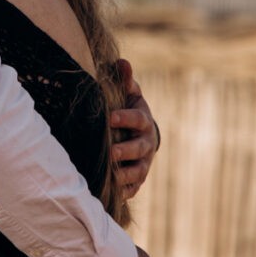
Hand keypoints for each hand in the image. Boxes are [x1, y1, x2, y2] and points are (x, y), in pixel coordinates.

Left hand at [110, 58, 159, 198]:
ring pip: (138, 171)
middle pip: (139, 148)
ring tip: (111, 178)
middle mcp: (146, 143)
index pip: (137, 118)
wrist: (138, 133)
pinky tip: (113, 194)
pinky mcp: (137, 178)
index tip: (110, 117)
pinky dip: (125, 192)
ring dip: (125, 175)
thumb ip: (124, 80)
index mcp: (143, 120)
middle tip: (110, 153)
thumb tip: (122, 62)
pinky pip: (133, 187)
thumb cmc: (127, 108)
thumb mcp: (128, 93)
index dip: (125, 118)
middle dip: (126, 151)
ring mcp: (143, 162)